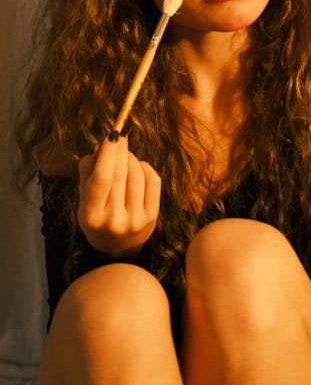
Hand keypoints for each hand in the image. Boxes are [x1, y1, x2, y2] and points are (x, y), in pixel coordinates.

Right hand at [77, 134, 161, 258]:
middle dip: (120, 150)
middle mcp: (114, 221)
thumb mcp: (84, 199)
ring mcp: (135, 221)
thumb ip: (88, 171)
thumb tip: (101, 145)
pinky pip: (153, 181)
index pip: (101, 179)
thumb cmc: (98, 216)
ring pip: (137, 175)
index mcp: (91, 217)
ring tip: (125, 156)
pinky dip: (145, 168)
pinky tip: (138, 168)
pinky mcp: (152, 218)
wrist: (118, 249)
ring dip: (131, 158)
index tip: (111, 135)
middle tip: (120, 137)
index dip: (107, 153)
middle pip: (120, 174)